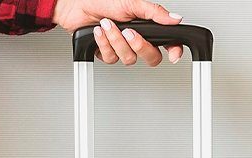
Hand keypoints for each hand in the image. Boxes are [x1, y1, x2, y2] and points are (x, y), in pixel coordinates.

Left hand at [51, 0, 185, 65]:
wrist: (76, 6)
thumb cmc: (101, 1)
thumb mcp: (131, 3)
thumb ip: (154, 13)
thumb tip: (175, 18)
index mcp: (146, 26)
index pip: (166, 43)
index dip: (173, 50)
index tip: (174, 54)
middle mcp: (136, 38)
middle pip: (151, 57)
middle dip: (139, 46)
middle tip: (129, 33)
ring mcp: (122, 47)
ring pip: (129, 59)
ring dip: (116, 41)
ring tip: (107, 25)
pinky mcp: (107, 53)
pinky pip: (111, 59)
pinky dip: (104, 44)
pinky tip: (99, 32)